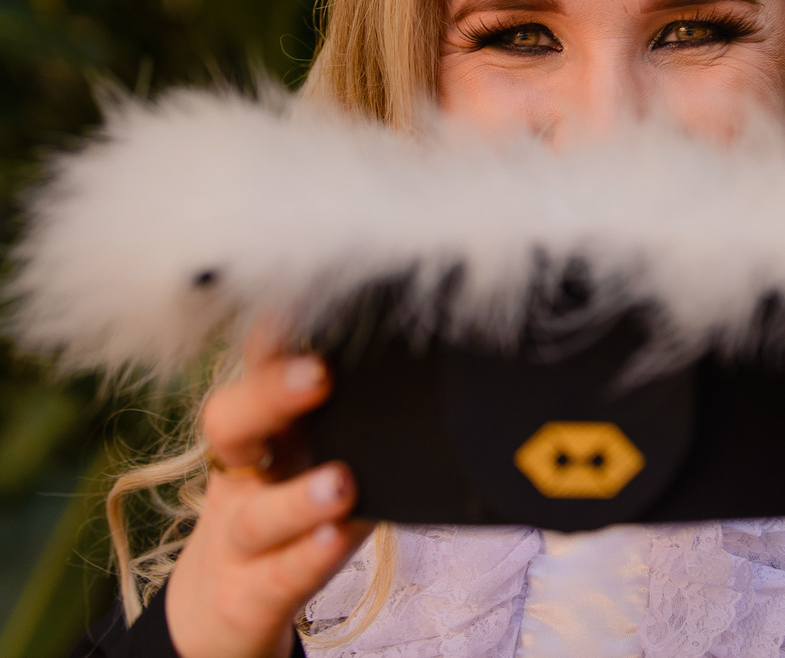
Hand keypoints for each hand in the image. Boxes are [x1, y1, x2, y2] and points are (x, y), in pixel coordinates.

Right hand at [165, 323, 372, 657]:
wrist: (232, 605)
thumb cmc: (289, 513)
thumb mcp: (317, 457)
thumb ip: (361, 423)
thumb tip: (434, 375)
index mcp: (265, 428)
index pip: (259, 368)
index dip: (275, 334)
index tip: (305, 298)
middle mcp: (243, 473)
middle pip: (231, 423)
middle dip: (271, 393)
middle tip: (319, 375)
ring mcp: (240, 535)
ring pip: (254, 513)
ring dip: (297, 497)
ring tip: (340, 483)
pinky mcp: (251, 592)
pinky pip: (278, 574)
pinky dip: (307, 556)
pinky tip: (335, 539)